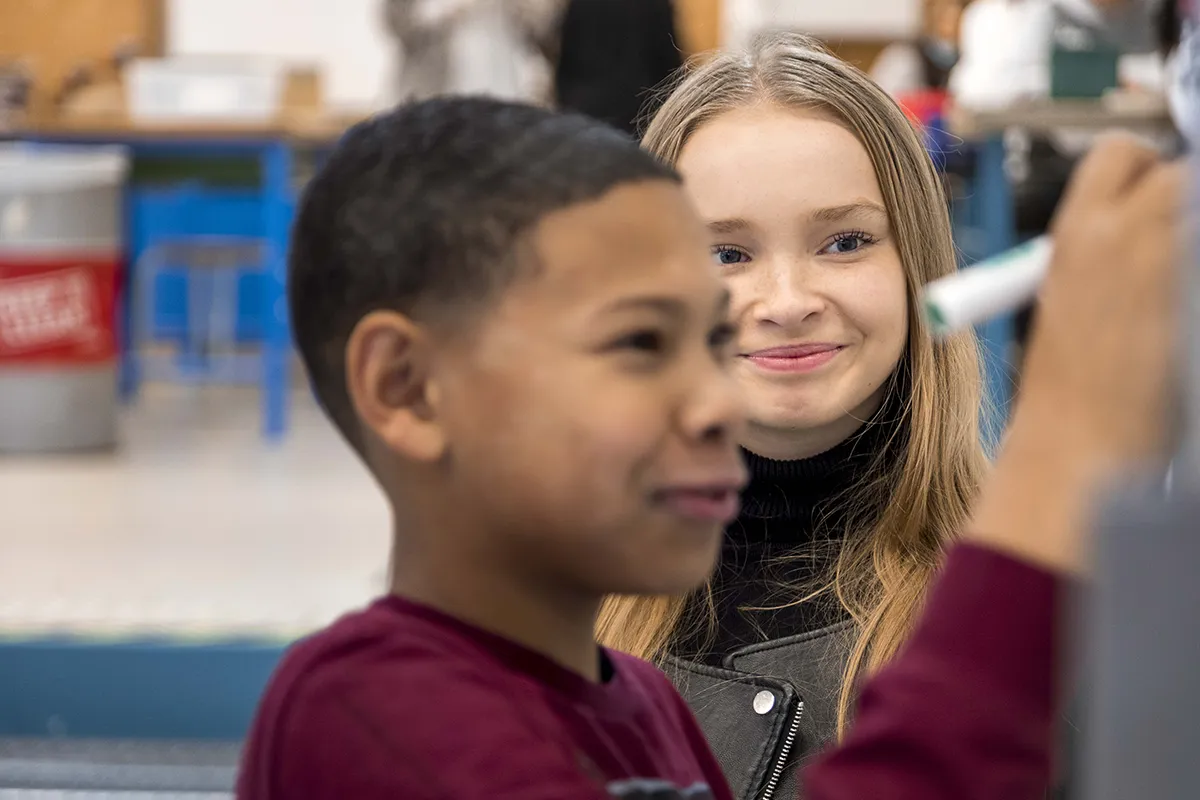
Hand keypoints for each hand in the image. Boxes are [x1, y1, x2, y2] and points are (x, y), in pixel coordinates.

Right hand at [970, 134, 1184, 572]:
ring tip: (1187, 276)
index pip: (1122, 153)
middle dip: (1186, 195)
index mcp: (1074, 234)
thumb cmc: (1067, 392)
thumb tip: (1151, 224)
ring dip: (1197, 231)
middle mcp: (1122, 233)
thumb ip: (1105, 252)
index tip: (1157, 196)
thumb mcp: (1063, 301)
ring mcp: (1169, 262)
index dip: (1145, 169)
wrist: (1079, 449)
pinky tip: (1191, 307)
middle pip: (1180, 171)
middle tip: (1182, 237)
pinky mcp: (1196, 296)